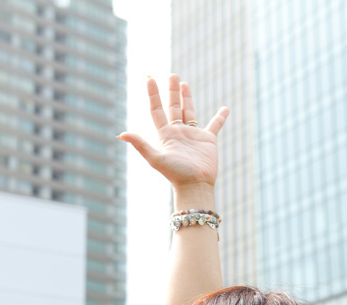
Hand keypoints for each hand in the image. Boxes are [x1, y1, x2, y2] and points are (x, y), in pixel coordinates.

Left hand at [117, 75, 228, 189]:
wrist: (195, 186)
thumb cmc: (175, 174)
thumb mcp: (155, 158)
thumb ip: (140, 145)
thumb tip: (121, 134)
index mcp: (165, 135)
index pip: (157, 110)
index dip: (153, 95)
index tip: (150, 79)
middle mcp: (178, 133)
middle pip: (173, 107)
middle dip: (172, 91)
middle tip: (172, 75)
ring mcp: (193, 136)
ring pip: (189, 112)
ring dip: (187, 98)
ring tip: (184, 83)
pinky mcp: (208, 140)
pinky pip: (215, 125)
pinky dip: (221, 117)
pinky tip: (225, 109)